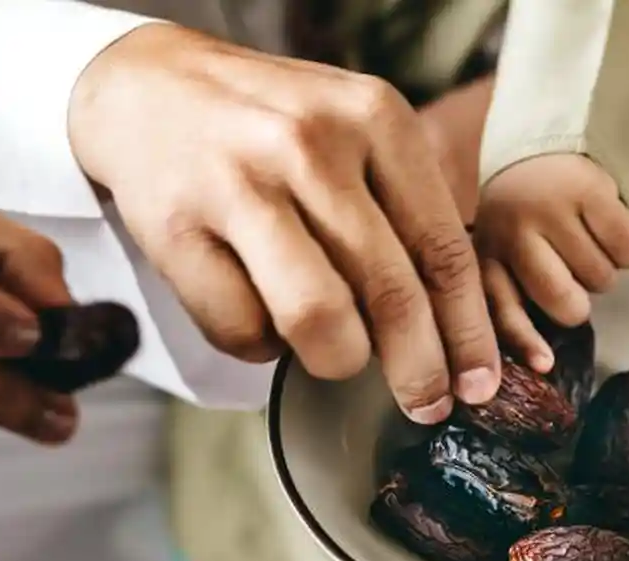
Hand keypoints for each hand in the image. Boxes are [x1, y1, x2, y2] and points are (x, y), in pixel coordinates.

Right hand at [69, 24, 499, 423]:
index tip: (479, 384)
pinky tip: (261, 315)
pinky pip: (242, 329)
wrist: (148, 88)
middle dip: (418, 371)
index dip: (469, 332)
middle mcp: (312, 145)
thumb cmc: (274, 129)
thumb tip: (460, 329)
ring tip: (334, 352)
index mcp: (376, 118)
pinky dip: (260, 346)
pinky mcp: (176, 228)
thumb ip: (408, 211)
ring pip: (319, 321)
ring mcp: (240, 184)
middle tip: (426, 405)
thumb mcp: (357, 135)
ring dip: (336, 360)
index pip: (445, 249)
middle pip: (391, 294)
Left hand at [476, 155, 628, 370]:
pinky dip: (626, 249)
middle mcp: (512, 231)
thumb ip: (513, 296)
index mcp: (486, 253)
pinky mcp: (590, 191)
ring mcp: (551, 209)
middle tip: (573, 278)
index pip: (503, 309)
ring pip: (601, 280)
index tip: (547, 364)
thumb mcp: (504, 253)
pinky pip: (628, 251)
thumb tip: (542, 361)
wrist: (547, 143)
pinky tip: (605, 229)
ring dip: (602, 271)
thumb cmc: (526, 216)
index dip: (525, 341)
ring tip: (583, 241)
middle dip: (579, 303)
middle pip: (566, 304)